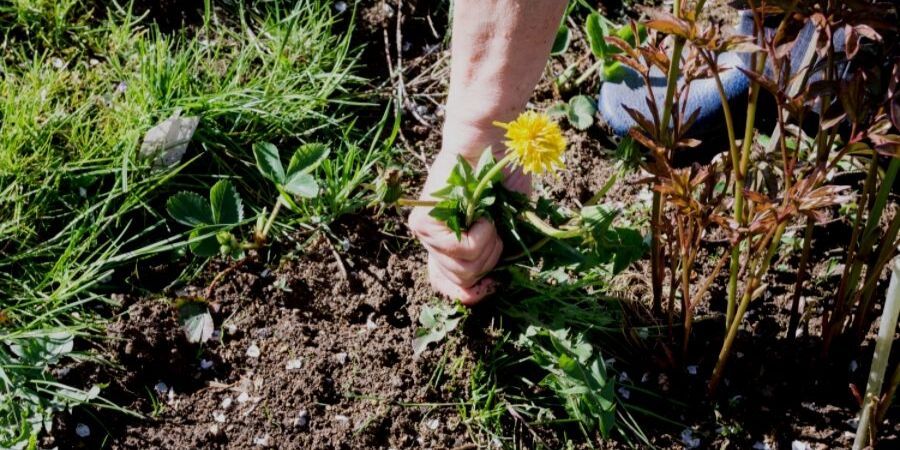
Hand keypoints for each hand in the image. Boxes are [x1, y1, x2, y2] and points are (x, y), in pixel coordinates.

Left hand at [408, 145, 528, 304]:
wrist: (489, 144)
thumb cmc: (501, 180)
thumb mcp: (502, 225)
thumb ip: (490, 255)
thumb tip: (482, 290)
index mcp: (447, 245)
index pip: (446, 287)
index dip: (470, 295)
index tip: (492, 285)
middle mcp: (431, 243)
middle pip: (462, 282)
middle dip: (489, 261)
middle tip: (494, 230)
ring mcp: (424, 234)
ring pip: (463, 269)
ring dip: (488, 245)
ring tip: (487, 216)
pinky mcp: (424, 224)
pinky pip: (462, 250)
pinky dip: (482, 234)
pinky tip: (480, 212)